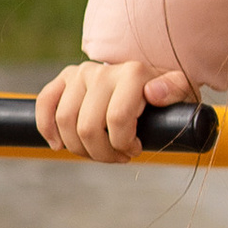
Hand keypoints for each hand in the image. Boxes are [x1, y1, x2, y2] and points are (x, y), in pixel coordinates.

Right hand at [35, 58, 193, 159]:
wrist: (150, 78)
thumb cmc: (166, 93)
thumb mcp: (181, 92)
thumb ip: (174, 90)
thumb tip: (153, 93)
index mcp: (133, 73)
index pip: (116, 120)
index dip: (123, 145)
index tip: (135, 150)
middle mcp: (103, 70)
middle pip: (87, 126)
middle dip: (101, 153)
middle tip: (117, 157)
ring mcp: (81, 73)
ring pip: (65, 121)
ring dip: (78, 148)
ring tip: (98, 152)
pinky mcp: (65, 78)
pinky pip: (45, 102)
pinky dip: (47, 127)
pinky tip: (58, 144)